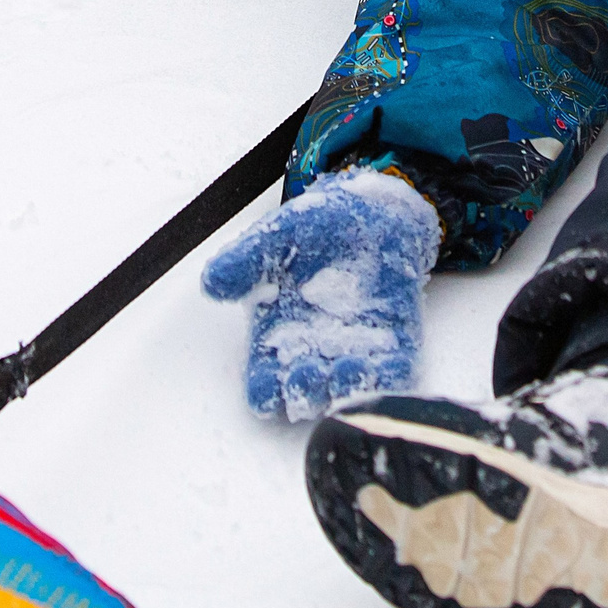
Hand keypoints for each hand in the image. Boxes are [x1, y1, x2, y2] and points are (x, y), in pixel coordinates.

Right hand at [202, 165, 440, 419]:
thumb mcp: (275, 238)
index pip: (265, 385)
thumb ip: (244, 260)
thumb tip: (212, 282)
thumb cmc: (316, 229)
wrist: (371, 211)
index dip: (265, 392)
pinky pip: (394, 371)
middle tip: (306, 375)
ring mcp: (356, 351)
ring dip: (349, 388)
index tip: (268, 386)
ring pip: (349, 389)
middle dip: (306, 393)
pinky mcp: (395, 343)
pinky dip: (390, 376)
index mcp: (277, 340)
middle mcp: (315, 353)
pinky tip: (385, 369)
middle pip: (306, 395)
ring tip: (346, 369)